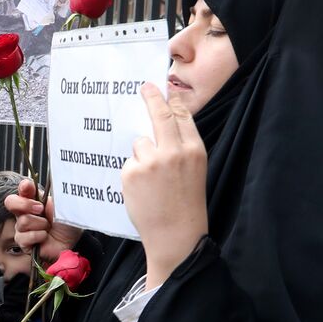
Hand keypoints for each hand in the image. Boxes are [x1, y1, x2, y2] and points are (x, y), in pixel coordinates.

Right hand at [4, 178, 82, 265]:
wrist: (73, 240)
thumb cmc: (67, 222)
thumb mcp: (61, 204)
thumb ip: (50, 192)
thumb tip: (42, 177)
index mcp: (33, 200)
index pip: (22, 189)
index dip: (23, 187)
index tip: (28, 187)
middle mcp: (25, 212)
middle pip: (10, 202)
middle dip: (26, 204)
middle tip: (41, 209)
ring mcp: (22, 228)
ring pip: (22, 222)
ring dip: (40, 225)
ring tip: (48, 228)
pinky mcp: (24, 243)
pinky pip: (24, 237)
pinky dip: (39, 236)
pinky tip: (45, 237)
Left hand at [122, 83, 207, 288]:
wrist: (176, 234)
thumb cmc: (185, 204)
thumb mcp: (194, 171)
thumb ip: (181, 149)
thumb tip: (160, 128)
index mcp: (194, 150)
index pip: (182, 116)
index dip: (172, 101)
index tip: (164, 88)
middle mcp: (174, 151)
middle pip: (160, 115)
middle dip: (152, 97)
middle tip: (144, 87)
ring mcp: (151, 160)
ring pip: (139, 143)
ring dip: (141, 155)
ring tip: (151, 180)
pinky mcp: (132, 171)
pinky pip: (128, 162)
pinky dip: (132, 173)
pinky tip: (142, 190)